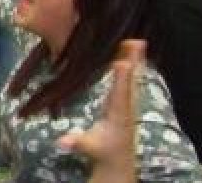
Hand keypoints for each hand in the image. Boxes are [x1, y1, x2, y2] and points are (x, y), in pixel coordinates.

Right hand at [59, 40, 144, 181]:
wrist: (118, 160)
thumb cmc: (102, 151)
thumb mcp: (89, 148)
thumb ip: (77, 143)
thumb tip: (63, 141)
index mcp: (117, 114)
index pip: (120, 94)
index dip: (122, 79)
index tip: (123, 62)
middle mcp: (126, 106)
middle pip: (131, 80)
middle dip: (133, 62)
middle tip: (137, 42)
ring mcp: (129, 103)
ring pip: (134, 78)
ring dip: (136, 60)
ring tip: (138, 41)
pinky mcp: (127, 101)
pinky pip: (132, 80)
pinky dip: (134, 66)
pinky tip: (135, 56)